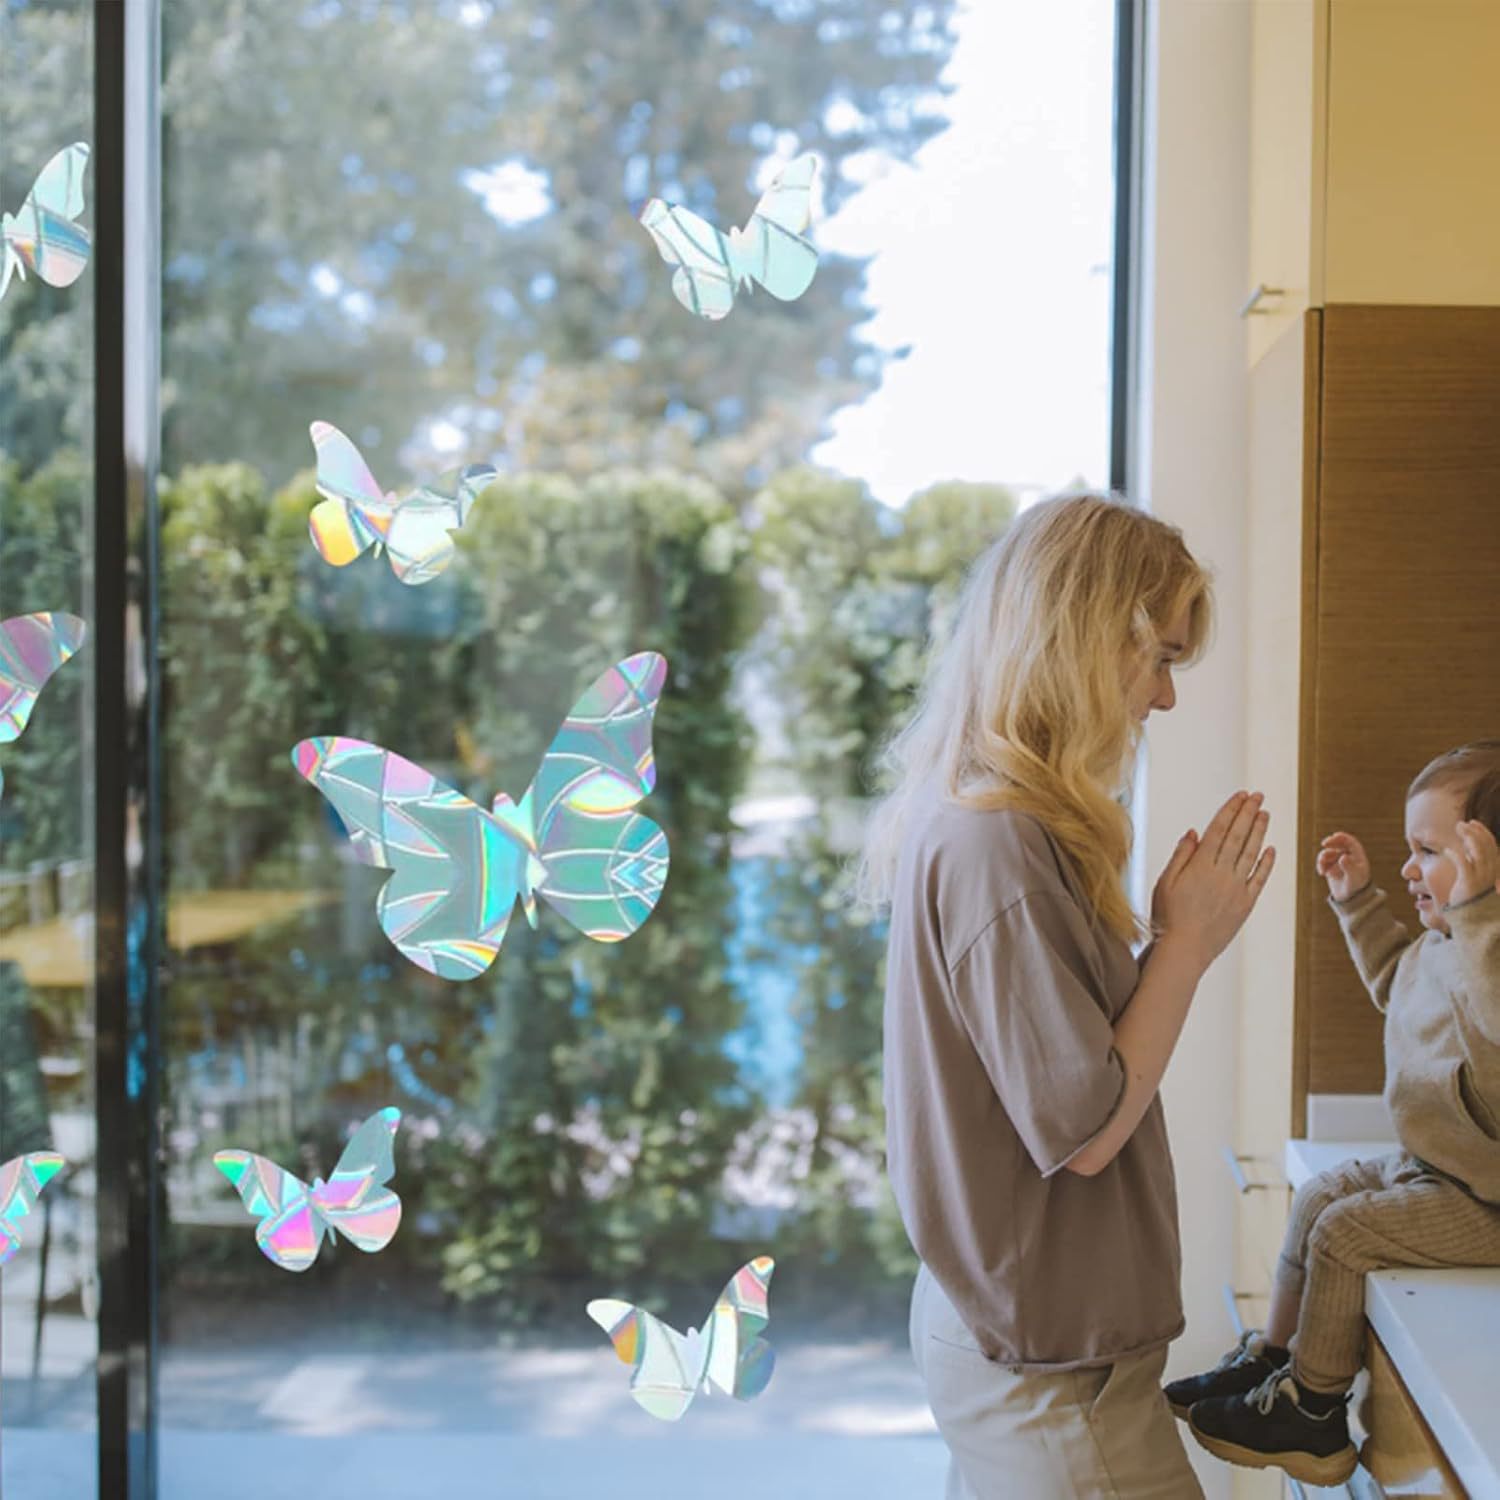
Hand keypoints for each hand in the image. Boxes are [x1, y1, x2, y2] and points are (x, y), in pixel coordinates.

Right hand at [1153, 791, 1275, 970]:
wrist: (1185, 949)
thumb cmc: (1168, 916)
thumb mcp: (1165, 883)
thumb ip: (1181, 856)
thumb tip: (1195, 832)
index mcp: (1200, 865)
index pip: (1219, 830)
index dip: (1231, 810)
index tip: (1241, 795)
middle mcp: (1222, 873)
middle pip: (1238, 837)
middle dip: (1248, 813)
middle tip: (1258, 796)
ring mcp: (1236, 889)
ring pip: (1251, 853)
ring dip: (1259, 832)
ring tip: (1265, 814)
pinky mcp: (1245, 904)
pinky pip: (1259, 879)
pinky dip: (1266, 863)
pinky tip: (1271, 849)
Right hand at [1316, 831, 1371, 901]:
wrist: (1351, 898)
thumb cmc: (1356, 886)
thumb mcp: (1354, 877)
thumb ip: (1349, 866)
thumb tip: (1342, 856)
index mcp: (1357, 855)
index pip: (1350, 841)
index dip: (1342, 837)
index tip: (1334, 836)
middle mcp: (1347, 856)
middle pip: (1338, 843)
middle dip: (1330, 842)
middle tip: (1324, 843)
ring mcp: (1338, 861)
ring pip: (1328, 852)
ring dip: (1323, 857)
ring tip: (1323, 868)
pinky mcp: (1330, 867)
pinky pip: (1323, 862)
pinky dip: (1320, 865)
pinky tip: (1322, 873)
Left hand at [1440, 820, 1499, 906]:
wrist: (1473, 916)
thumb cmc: (1472, 896)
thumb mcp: (1476, 877)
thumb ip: (1475, 864)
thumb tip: (1465, 850)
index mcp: (1494, 868)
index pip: (1492, 844)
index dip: (1482, 832)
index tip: (1472, 823)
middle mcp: (1490, 870)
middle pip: (1486, 844)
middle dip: (1474, 831)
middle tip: (1460, 824)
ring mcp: (1481, 876)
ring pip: (1478, 851)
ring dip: (1468, 837)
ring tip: (1457, 829)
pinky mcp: (1469, 882)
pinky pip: (1464, 863)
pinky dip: (1456, 854)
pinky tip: (1447, 850)